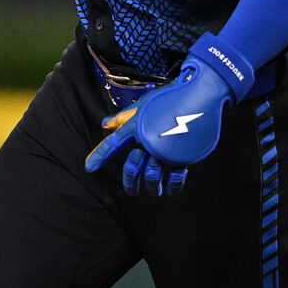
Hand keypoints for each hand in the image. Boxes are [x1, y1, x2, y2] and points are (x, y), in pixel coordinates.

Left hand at [84, 41, 243, 197]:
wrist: (198, 95)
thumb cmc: (169, 97)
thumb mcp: (143, 104)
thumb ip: (123, 117)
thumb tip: (105, 125)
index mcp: (136, 127)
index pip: (112, 144)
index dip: (99, 156)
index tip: (89, 168)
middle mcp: (148, 140)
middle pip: (133, 167)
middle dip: (130, 182)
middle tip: (131, 192)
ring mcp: (166, 149)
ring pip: (152, 176)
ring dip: (151, 186)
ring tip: (154, 191)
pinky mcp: (183, 154)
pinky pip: (175, 178)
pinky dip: (172, 187)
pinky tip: (170, 191)